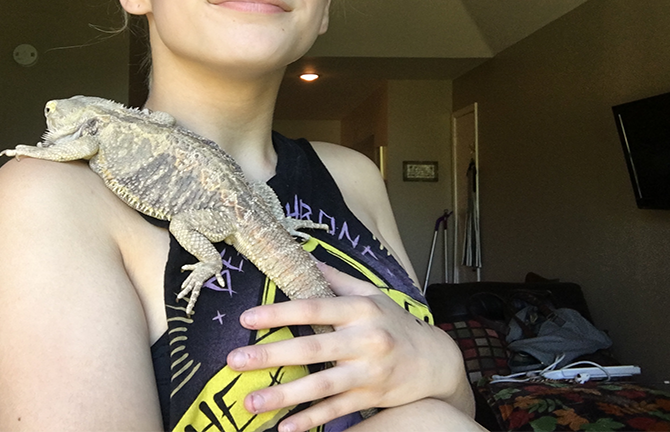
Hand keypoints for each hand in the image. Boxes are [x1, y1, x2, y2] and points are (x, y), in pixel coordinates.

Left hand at [226, 263, 471, 431]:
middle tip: (234, 361)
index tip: (246, 318)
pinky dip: (311, 420)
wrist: (435, 361)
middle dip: (271, 355)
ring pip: (321, 386)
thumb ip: (335, 279)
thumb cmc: (394, 322)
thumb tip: (302, 256)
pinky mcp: (370, 397)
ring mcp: (368, 372)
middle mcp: (365, 340)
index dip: (279, 313)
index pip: (313, 308)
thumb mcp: (370, 293)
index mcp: (360, 309)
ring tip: (250, 402)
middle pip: (312, 349)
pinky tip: (285, 427)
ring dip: (283, 395)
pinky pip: (336, 411)